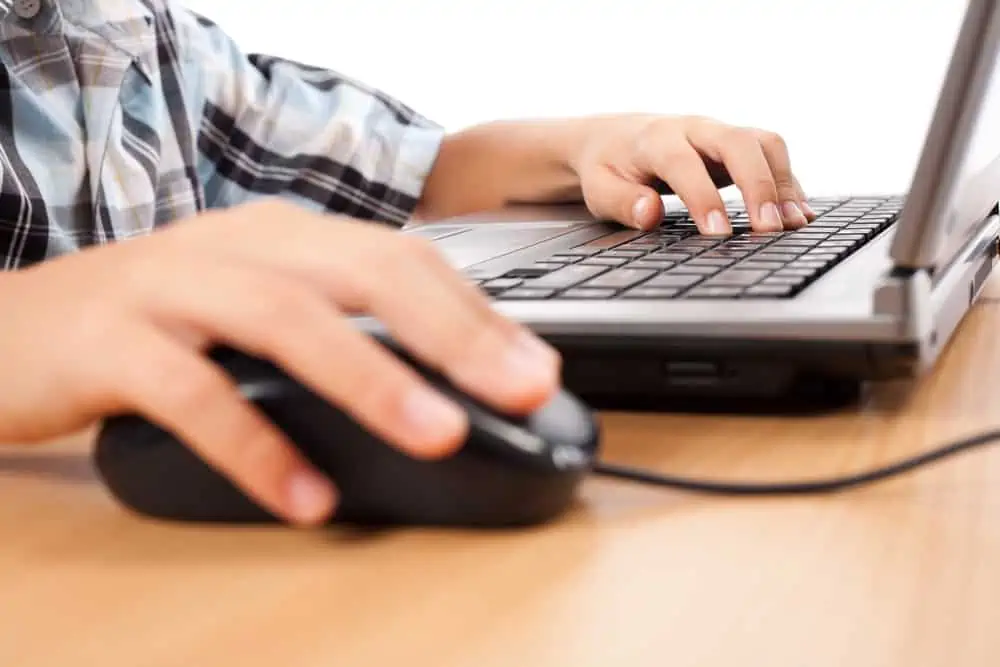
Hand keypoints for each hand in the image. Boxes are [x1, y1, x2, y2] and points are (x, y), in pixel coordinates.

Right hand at [0, 200, 559, 524]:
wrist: (10, 326)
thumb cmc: (153, 321)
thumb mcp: (253, 309)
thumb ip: (336, 333)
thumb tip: (440, 393)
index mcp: (283, 236)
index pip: (402, 259)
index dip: (475, 313)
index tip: (536, 370)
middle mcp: (237, 246)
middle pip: (365, 272)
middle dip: (453, 332)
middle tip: (520, 389)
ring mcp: (171, 287)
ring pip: (288, 319)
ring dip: (371, 379)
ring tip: (438, 435)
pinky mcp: (110, 343)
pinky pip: (194, 393)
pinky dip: (257, 447)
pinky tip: (306, 497)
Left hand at [568, 114, 816, 234]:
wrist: (611, 137)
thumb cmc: (606, 168)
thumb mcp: (598, 189)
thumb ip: (622, 203)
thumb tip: (650, 214)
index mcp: (656, 139)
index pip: (684, 164)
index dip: (703, 198)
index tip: (719, 235)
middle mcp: (694, 129)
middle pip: (739, 142)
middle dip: (759, 185)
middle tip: (770, 229)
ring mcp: (719, 134)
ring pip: (764, 143)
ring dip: (783, 183)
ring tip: (794, 224)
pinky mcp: (735, 147)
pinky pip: (770, 156)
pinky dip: (788, 184)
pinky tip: (798, 214)